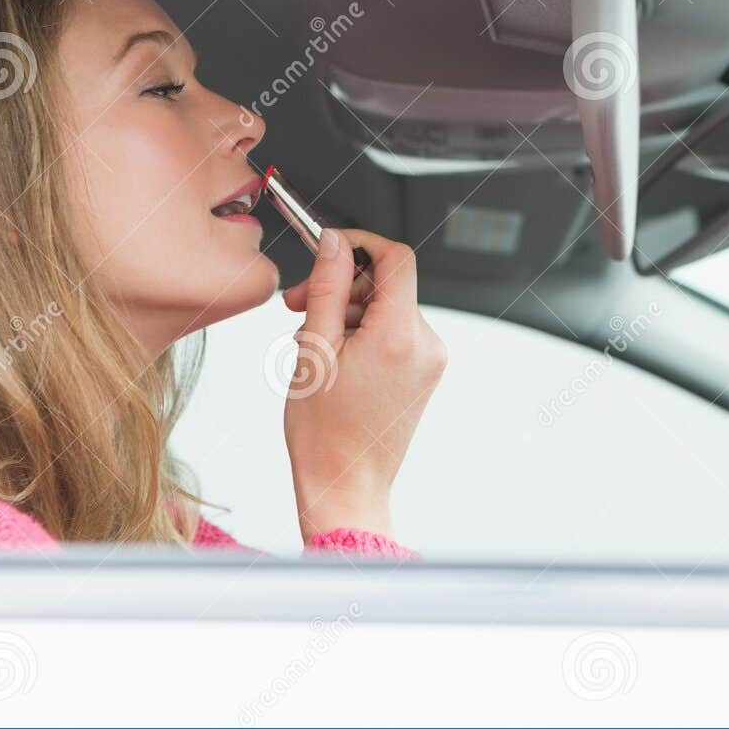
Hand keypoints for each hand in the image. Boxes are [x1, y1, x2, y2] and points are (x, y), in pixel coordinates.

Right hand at [280, 227, 446, 540]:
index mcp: (399, 335)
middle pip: (386, 284)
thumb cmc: (325, 433)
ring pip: (386, 308)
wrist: (345, 484)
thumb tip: (335, 244)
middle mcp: (425, 344)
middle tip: (300, 304)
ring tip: (313, 342)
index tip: (331, 249)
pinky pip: (394, 332)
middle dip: (341, 286)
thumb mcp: (314, 349)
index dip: (361, 244)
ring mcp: (429, 360)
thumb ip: (327, 288)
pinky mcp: (424, 373)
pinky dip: (363, 333)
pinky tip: (335, 357)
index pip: (396, 258)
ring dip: (347, 312)